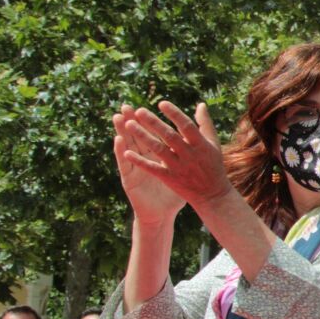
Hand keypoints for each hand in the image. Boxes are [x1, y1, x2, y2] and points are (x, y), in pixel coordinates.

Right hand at [112, 106, 186, 225]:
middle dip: (132, 121)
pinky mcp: (130, 179)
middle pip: (137, 136)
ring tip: (119, 117)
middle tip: (126, 105)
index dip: (150, 121)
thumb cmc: (175, 191)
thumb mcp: (184, 169)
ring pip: (128, 146)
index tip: (148, 104)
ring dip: (122, 131)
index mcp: (158, 155)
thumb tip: (201, 137)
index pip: (153, 134)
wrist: (162, 214)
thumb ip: (191, 152)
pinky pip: (126, 164)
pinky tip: (118, 140)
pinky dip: (121, 152)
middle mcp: (144, 159)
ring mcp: (136, 168)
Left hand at [116, 102, 233, 209]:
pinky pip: (153, 169)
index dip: (174, 114)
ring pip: (158, 150)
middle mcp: (189, 155)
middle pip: (169, 136)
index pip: (186, 126)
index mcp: (201, 144)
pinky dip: (140, 161)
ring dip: (143, 137)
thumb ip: (205, 124)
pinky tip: (127, 153)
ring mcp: (178, 167)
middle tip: (138, 111)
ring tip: (129, 125)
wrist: (212, 194)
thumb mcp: (213, 143)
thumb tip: (200, 104)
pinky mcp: (170, 179)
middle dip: (153, 123)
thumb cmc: (213, 165)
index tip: (162, 103)